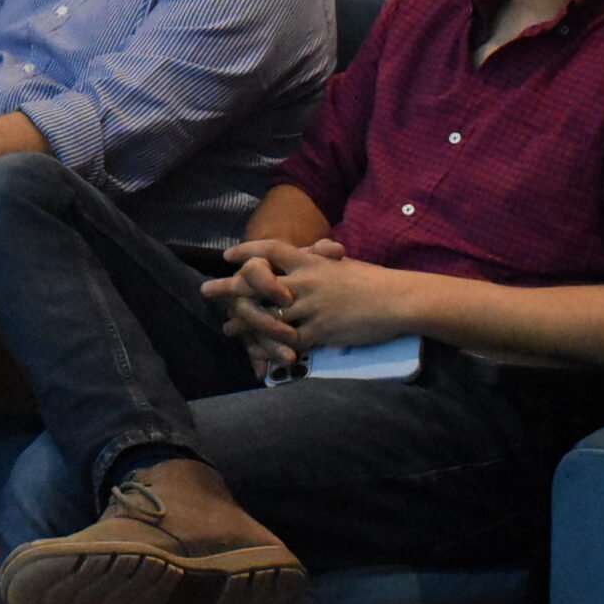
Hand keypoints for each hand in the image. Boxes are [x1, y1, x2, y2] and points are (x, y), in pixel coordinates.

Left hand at [207, 237, 407, 352]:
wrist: (397, 300)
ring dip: (245, 324)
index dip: (247, 251)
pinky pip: (290, 342)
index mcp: (310, 261)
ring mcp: (311, 307)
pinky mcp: (321, 331)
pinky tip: (261, 353)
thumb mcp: (342, 264)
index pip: (271, 250)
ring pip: (268, 316)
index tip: (228, 255)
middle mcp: (305, 282)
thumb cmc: (373, 280)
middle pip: (257, 283)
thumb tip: (313, 254)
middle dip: (230, 288)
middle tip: (206, 290)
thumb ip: (321, 262)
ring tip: (229, 328)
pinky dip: (274, 348)